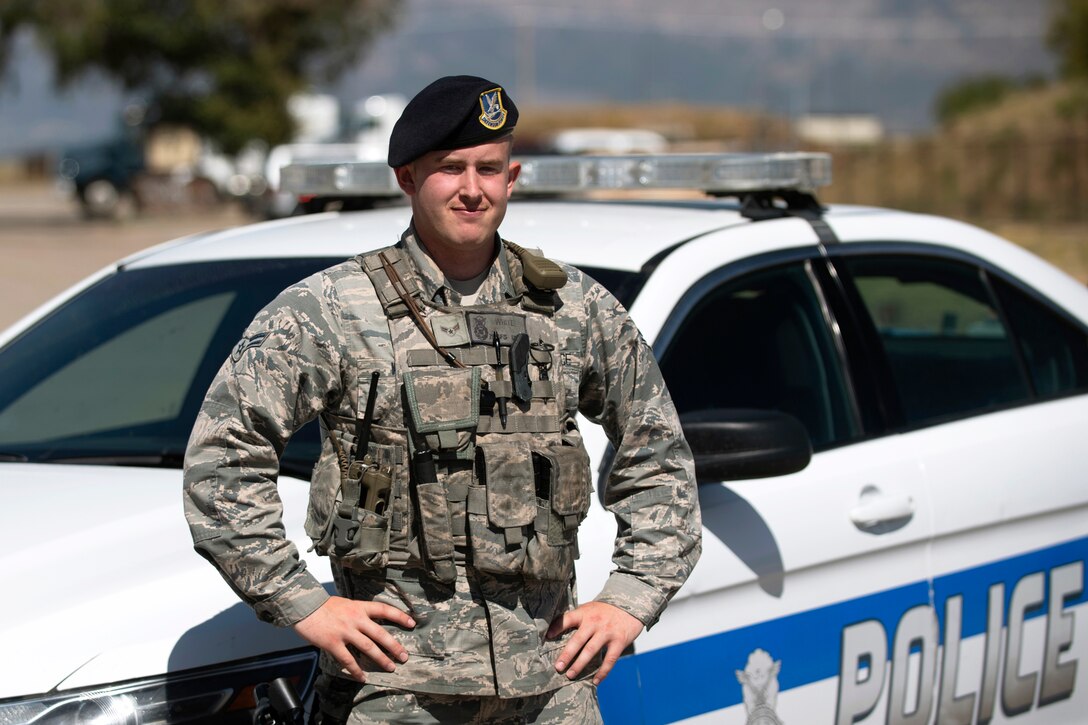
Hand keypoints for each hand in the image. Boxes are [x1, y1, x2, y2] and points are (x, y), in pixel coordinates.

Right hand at [292, 595, 415, 681]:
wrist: (304, 608)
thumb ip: (358, 613)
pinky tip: (362, 677)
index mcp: (359, 607)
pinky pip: (348, 660)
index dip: (400, 616)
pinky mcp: (333, 643)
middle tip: (404, 656)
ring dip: (381, 659)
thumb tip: (368, 621)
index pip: (384, 610)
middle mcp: (355, 619)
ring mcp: (345, 631)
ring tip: (391, 667)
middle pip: (380, 633)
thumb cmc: (324, 605)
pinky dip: (356, 670)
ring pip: (368, 648)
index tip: (412, 623)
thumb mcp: (346, 604)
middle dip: (394, 646)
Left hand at [547, 601, 643, 683]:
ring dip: (580, 664)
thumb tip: (555, 631)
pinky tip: (595, 681)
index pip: (567, 619)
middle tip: (558, 667)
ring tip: (570, 675)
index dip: (556, 627)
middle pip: (578, 640)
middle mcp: (594, 622)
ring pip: (591, 651)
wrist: (630, 605)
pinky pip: (609, 660)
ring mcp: (607, 632)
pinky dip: (602, 672)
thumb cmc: (605, 610)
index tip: (547, 637)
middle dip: (567, 655)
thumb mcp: (589, 609)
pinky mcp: (619, 641)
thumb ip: (577, 619)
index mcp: (585, 613)